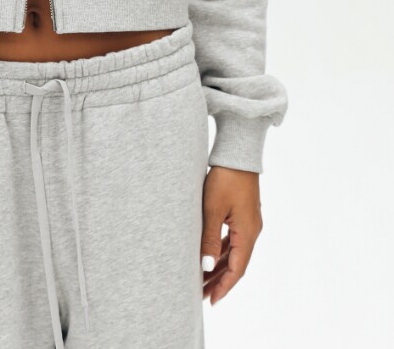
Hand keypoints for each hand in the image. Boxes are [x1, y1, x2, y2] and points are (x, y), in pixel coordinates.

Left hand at [201, 166, 262, 304]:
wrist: (238, 153)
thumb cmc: (225, 178)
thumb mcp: (213, 209)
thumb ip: (209, 238)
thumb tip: (206, 266)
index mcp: (247, 233)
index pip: (237, 269)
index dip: (224, 286)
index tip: (211, 301)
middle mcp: (252, 231)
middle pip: (236, 263)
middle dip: (219, 279)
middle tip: (201, 294)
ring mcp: (249, 222)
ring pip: (234, 252)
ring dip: (219, 265)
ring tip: (202, 278)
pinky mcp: (243, 213)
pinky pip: (233, 239)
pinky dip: (222, 250)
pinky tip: (210, 255)